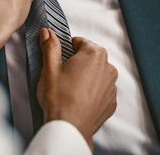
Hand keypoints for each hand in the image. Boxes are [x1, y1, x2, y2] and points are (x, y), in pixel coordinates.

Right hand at [37, 29, 117, 148]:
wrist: (69, 128)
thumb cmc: (59, 97)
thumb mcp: (49, 68)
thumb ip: (50, 46)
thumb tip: (47, 32)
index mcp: (94, 54)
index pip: (79, 42)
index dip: (66, 50)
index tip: (59, 61)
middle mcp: (108, 67)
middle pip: (89, 57)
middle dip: (77, 63)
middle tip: (62, 76)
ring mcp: (112, 86)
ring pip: (96, 73)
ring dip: (85, 77)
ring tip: (70, 90)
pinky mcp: (111, 102)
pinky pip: (101, 90)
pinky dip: (91, 92)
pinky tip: (78, 99)